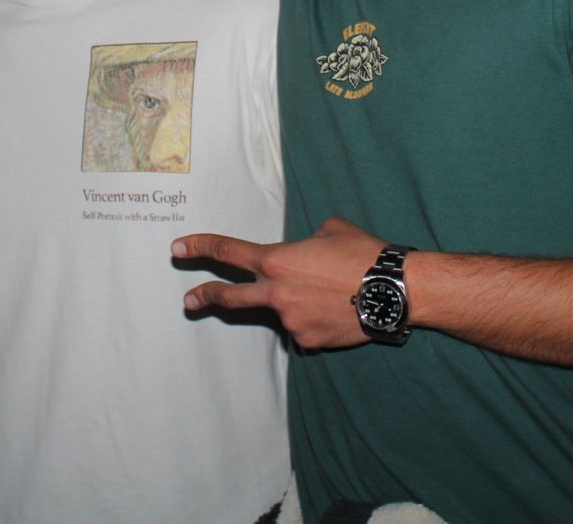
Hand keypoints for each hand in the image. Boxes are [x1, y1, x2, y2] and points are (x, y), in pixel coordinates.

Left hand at [174, 218, 386, 349]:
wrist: (394, 290)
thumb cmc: (364, 254)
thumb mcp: (330, 230)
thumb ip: (306, 242)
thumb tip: (304, 251)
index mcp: (276, 260)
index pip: (227, 252)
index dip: (200, 248)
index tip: (179, 248)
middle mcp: (276, 293)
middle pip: (230, 297)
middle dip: (205, 297)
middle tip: (190, 300)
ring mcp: (290, 321)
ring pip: (282, 311)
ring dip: (297, 304)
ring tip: (332, 292)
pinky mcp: (308, 341)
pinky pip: (304, 329)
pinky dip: (315, 319)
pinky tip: (340, 310)